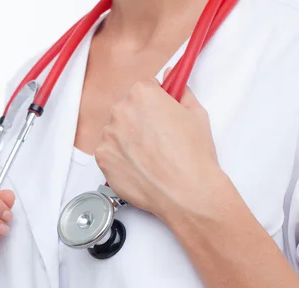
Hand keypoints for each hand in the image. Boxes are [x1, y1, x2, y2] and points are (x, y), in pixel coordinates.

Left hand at [94, 75, 225, 220]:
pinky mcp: (102, 158)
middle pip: (127, 109)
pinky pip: (109, 152)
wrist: (185, 191)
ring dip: (128, 139)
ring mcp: (108, 136)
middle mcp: (120, 111)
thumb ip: (181, 93)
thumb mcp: (196, 114)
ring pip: (116, 132)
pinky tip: (139, 166)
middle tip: (158, 138)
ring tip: (150, 156)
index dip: (154, 101)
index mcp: (142, 94)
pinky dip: (120, 158)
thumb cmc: (192, 155)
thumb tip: (175, 84)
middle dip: (139, 120)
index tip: (159, 111)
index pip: (143, 88)